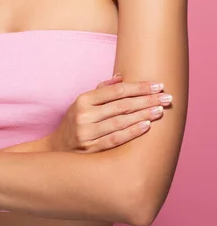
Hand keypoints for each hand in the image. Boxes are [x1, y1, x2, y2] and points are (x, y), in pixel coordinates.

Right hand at [49, 75, 171, 152]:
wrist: (58, 149)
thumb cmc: (76, 121)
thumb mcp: (83, 102)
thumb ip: (102, 89)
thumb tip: (122, 76)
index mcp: (83, 99)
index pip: (116, 90)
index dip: (138, 87)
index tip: (158, 85)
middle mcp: (84, 115)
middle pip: (122, 105)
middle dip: (147, 100)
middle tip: (167, 97)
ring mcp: (87, 133)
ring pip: (121, 121)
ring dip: (143, 115)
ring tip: (161, 110)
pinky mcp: (91, 149)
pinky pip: (116, 139)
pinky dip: (132, 132)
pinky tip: (147, 125)